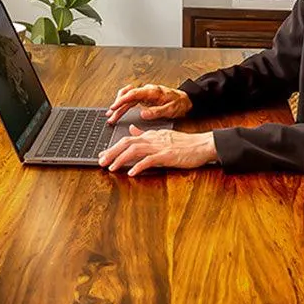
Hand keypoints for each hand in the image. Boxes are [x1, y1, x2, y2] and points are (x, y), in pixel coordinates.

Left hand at [98, 127, 216, 176]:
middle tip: (101, 162)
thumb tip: (133, 130)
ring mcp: (160, 147)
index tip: (103, 155)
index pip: (128, 139)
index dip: (113, 147)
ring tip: (111, 168)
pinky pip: (150, 160)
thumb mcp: (163, 136)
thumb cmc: (185, 144)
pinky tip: (132, 173)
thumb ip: (146, 134)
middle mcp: (153, 139)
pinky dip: (139, 166)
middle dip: (112, 152)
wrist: (202, 145)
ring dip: (121, 159)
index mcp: (151, 135)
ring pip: (135, 149)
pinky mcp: (167, 155)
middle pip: (127, 142)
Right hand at [105, 83, 191, 124]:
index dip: (122, 100)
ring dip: (119, 106)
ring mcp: (145, 95)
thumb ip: (156, 112)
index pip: (133, 93)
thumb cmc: (179, 103)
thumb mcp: (170, 109)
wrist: (186, 101)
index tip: (114, 107)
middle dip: (117, 106)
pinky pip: (131, 101)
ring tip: (111, 115)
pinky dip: (124, 106)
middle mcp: (146, 91)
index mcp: (152, 91)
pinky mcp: (145, 99)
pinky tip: (119, 112)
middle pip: (127, 96)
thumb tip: (143, 114)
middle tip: (111, 116)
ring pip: (127, 98)